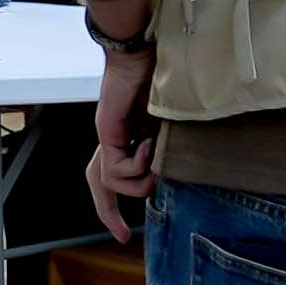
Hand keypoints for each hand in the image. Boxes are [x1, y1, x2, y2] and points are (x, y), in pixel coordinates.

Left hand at [87, 38, 158, 238]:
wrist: (140, 48)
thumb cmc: (160, 72)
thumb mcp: (172, 118)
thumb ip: (173, 138)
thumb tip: (186, 163)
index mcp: (124, 135)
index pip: (113, 172)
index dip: (118, 200)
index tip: (127, 229)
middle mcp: (111, 138)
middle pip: (99, 182)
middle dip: (108, 212)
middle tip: (123, 236)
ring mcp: (106, 136)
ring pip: (109, 182)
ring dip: (138, 181)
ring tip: (153, 159)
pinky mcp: (106, 132)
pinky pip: (116, 170)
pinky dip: (138, 164)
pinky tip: (149, 143)